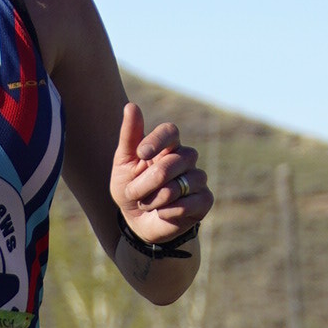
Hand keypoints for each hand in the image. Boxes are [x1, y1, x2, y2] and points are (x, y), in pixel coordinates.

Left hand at [112, 100, 211, 244]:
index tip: (141, 153)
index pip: (171, 131)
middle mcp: (186, 158)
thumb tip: (131, 106)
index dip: (157, 140)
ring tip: (147, 204)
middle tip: (134, 193)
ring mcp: (198, 179)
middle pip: (172, 163)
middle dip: (146, 183)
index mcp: (169, 145)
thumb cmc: (131, 187)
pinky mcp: (204, 201)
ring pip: (177, 186)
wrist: (138, 221)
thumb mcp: (123, 163)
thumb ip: (129, 136)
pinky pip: (187, 204)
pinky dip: (168, 211)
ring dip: (154, 199)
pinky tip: (162, 213)